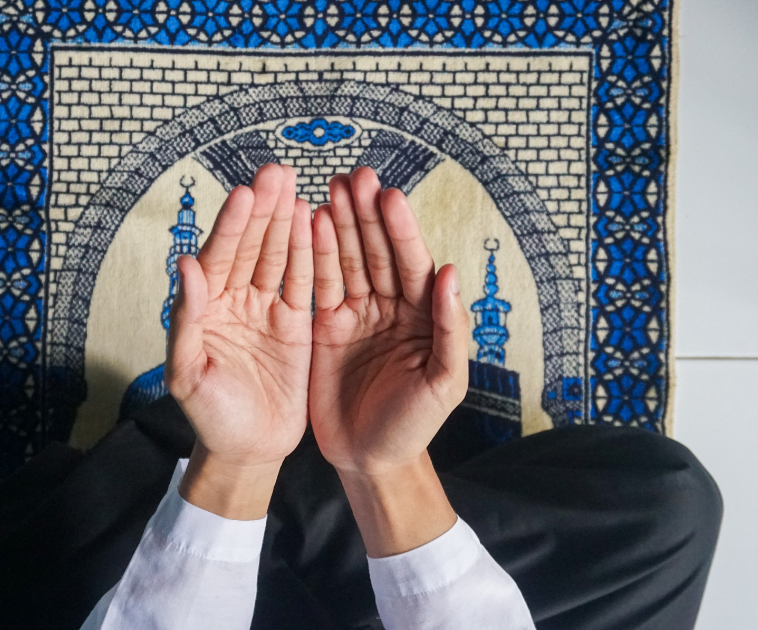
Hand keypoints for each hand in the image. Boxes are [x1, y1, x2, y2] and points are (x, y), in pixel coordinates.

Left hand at [164, 164, 312, 518]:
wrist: (248, 452)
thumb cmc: (210, 418)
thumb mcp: (190, 375)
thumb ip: (187, 320)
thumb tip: (183, 264)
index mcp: (207, 309)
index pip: (220, 257)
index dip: (234, 225)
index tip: (248, 193)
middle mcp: (235, 301)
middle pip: (251, 246)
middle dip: (264, 209)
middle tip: (278, 171)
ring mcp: (266, 310)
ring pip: (277, 256)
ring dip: (287, 221)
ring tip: (298, 184)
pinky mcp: (296, 325)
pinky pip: (303, 283)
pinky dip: (308, 253)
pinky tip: (315, 221)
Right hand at [309, 167, 467, 555]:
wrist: (371, 461)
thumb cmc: (414, 426)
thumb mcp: (443, 385)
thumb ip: (450, 330)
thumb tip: (450, 274)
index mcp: (422, 316)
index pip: (412, 264)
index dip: (401, 230)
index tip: (389, 197)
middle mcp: (390, 307)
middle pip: (378, 252)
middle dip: (367, 214)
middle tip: (355, 176)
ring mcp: (356, 314)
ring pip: (348, 260)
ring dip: (340, 224)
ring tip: (329, 187)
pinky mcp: (326, 328)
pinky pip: (318, 285)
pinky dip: (313, 255)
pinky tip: (306, 224)